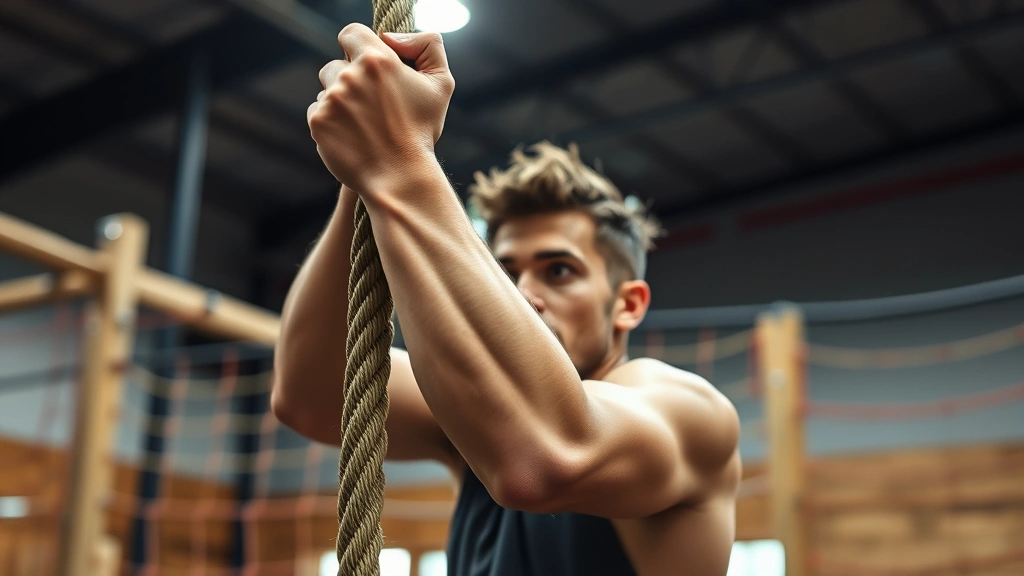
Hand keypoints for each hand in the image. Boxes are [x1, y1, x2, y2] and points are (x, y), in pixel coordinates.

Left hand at [307, 24, 454, 194]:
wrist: (399, 175)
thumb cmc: (421, 131)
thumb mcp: (441, 83)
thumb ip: (427, 46)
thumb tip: (391, 38)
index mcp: (377, 60)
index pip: (351, 33)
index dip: (357, 46)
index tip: (366, 65)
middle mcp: (350, 75)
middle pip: (336, 64)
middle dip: (349, 79)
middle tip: (371, 105)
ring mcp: (331, 99)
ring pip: (326, 90)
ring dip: (338, 101)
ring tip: (362, 123)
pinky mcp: (318, 121)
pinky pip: (316, 111)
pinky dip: (330, 122)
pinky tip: (351, 136)